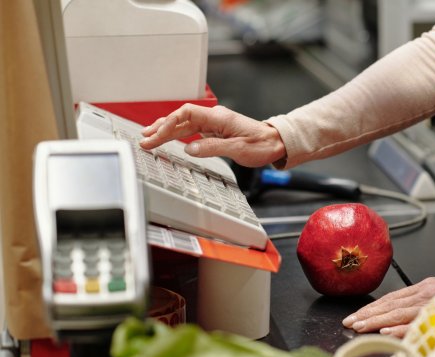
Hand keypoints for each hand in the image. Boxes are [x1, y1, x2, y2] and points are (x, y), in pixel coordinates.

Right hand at [139, 103, 286, 167]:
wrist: (276, 143)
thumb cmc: (262, 144)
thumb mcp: (238, 149)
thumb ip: (212, 148)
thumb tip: (189, 148)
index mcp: (219, 117)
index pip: (186, 114)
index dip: (169, 123)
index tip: (157, 134)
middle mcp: (214, 118)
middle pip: (181, 118)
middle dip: (161, 128)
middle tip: (144, 139)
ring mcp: (214, 124)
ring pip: (184, 125)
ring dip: (166, 132)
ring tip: (149, 138)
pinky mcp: (215, 131)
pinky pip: (191, 130)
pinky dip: (177, 135)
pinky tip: (168, 139)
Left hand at [342, 275, 434, 337]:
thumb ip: (422, 306)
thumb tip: (399, 322)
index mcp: (424, 287)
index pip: (392, 298)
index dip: (372, 308)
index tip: (356, 316)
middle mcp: (425, 291)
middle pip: (391, 304)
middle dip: (368, 314)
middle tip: (349, 322)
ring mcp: (433, 300)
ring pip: (399, 312)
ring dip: (378, 321)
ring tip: (360, 327)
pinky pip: (418, 321)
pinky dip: (402, 327)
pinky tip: (387, 332)